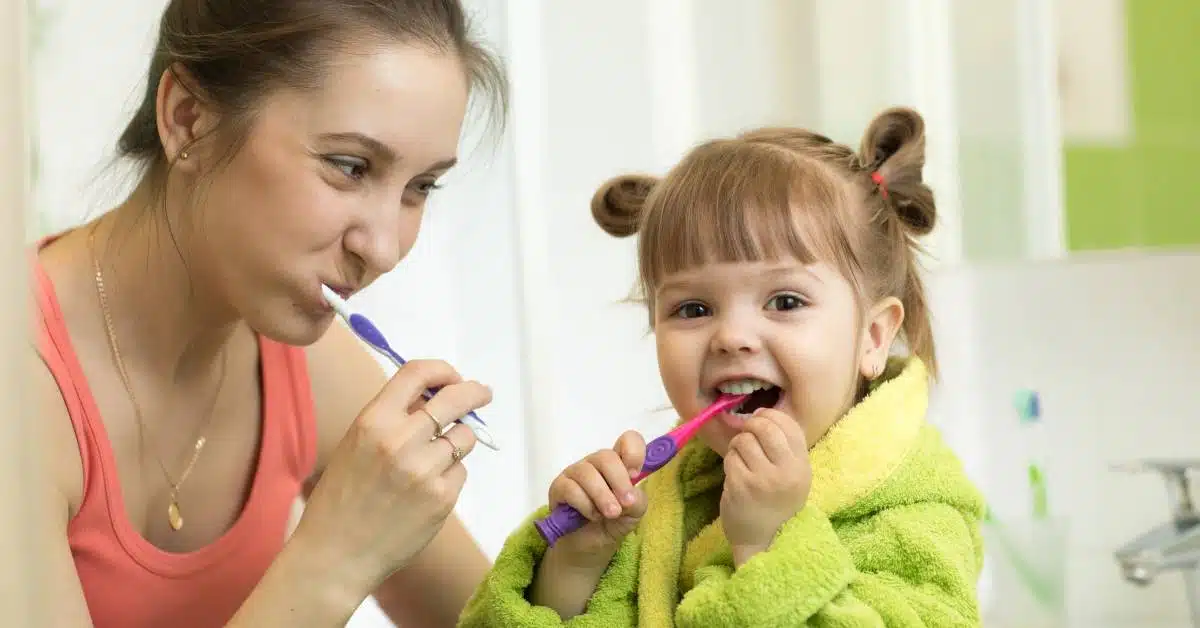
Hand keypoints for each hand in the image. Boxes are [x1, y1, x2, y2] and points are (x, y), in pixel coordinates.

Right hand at [294, 359, 491, 595]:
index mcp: (373, 421)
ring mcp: (425, 470)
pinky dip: (450, 474)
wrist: (336, 555)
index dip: (441, 369)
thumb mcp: (356, 444)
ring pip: (464, 437)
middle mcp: (401, 440)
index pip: (417, 373)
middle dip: (474, 392)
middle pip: (456, 398)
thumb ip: (393, 418)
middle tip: (482, 394)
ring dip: (457, 441)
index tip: (453, 376)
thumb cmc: (341, 498)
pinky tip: (427, 490)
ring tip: (434, 459)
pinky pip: (460, 471)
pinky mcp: (443, 497)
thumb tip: (434, 397)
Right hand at [544, 431, 648, 567]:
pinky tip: (591, 516)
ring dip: (602, 496)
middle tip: (625, 503)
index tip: (636, 475)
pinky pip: (570, 489)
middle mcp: (596, 464)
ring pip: (587, 473)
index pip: (627, 440)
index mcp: (618, 465)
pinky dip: (585, 505)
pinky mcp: (558, 488)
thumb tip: (629, 494)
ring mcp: (575, 473)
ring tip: (611, 514)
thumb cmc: (612, 525)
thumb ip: (638, 500)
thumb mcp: (634, 514)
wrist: (590, 549)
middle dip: (619, 481)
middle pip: (606, 456)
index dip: (633, 452)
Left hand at [720, 408, 811, 563]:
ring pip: (743, 441)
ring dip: (737, 446)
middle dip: (750, 425)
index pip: (788, 425)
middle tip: (746, 434)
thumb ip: (783, 446)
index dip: (770, 416)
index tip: (759, 420)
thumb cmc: (777, 502)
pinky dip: (730, 462)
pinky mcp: (740, 487)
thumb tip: (760, 412)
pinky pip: (730, 458)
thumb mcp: (793, 474)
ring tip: (742, 460)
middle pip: (764, 428)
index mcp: (802, 466)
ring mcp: (762, 479)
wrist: (764, 540)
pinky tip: (736, 475)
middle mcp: (786, 472)